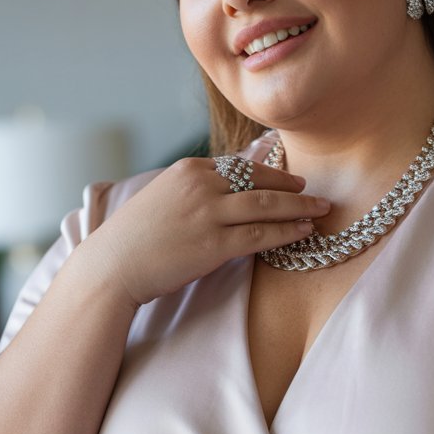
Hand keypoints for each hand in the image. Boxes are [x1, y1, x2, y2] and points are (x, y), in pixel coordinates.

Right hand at [87, 157, 330, 305]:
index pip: (241, 167)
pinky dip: (288, 232)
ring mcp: (208, 214)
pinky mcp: (214, 245)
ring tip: (321, 210)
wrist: (112, 267)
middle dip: (293, 188)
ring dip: (300, 208)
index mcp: (189, 170)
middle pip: (260, 182)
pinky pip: (262, 236)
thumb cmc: (136, 238)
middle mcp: (201, 186)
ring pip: (268, 206)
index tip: (291, 182)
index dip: (271, 174)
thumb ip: (197, 189)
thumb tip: (230, 188)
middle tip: (316, 193)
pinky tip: (304, 232)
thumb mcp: (164, 197)